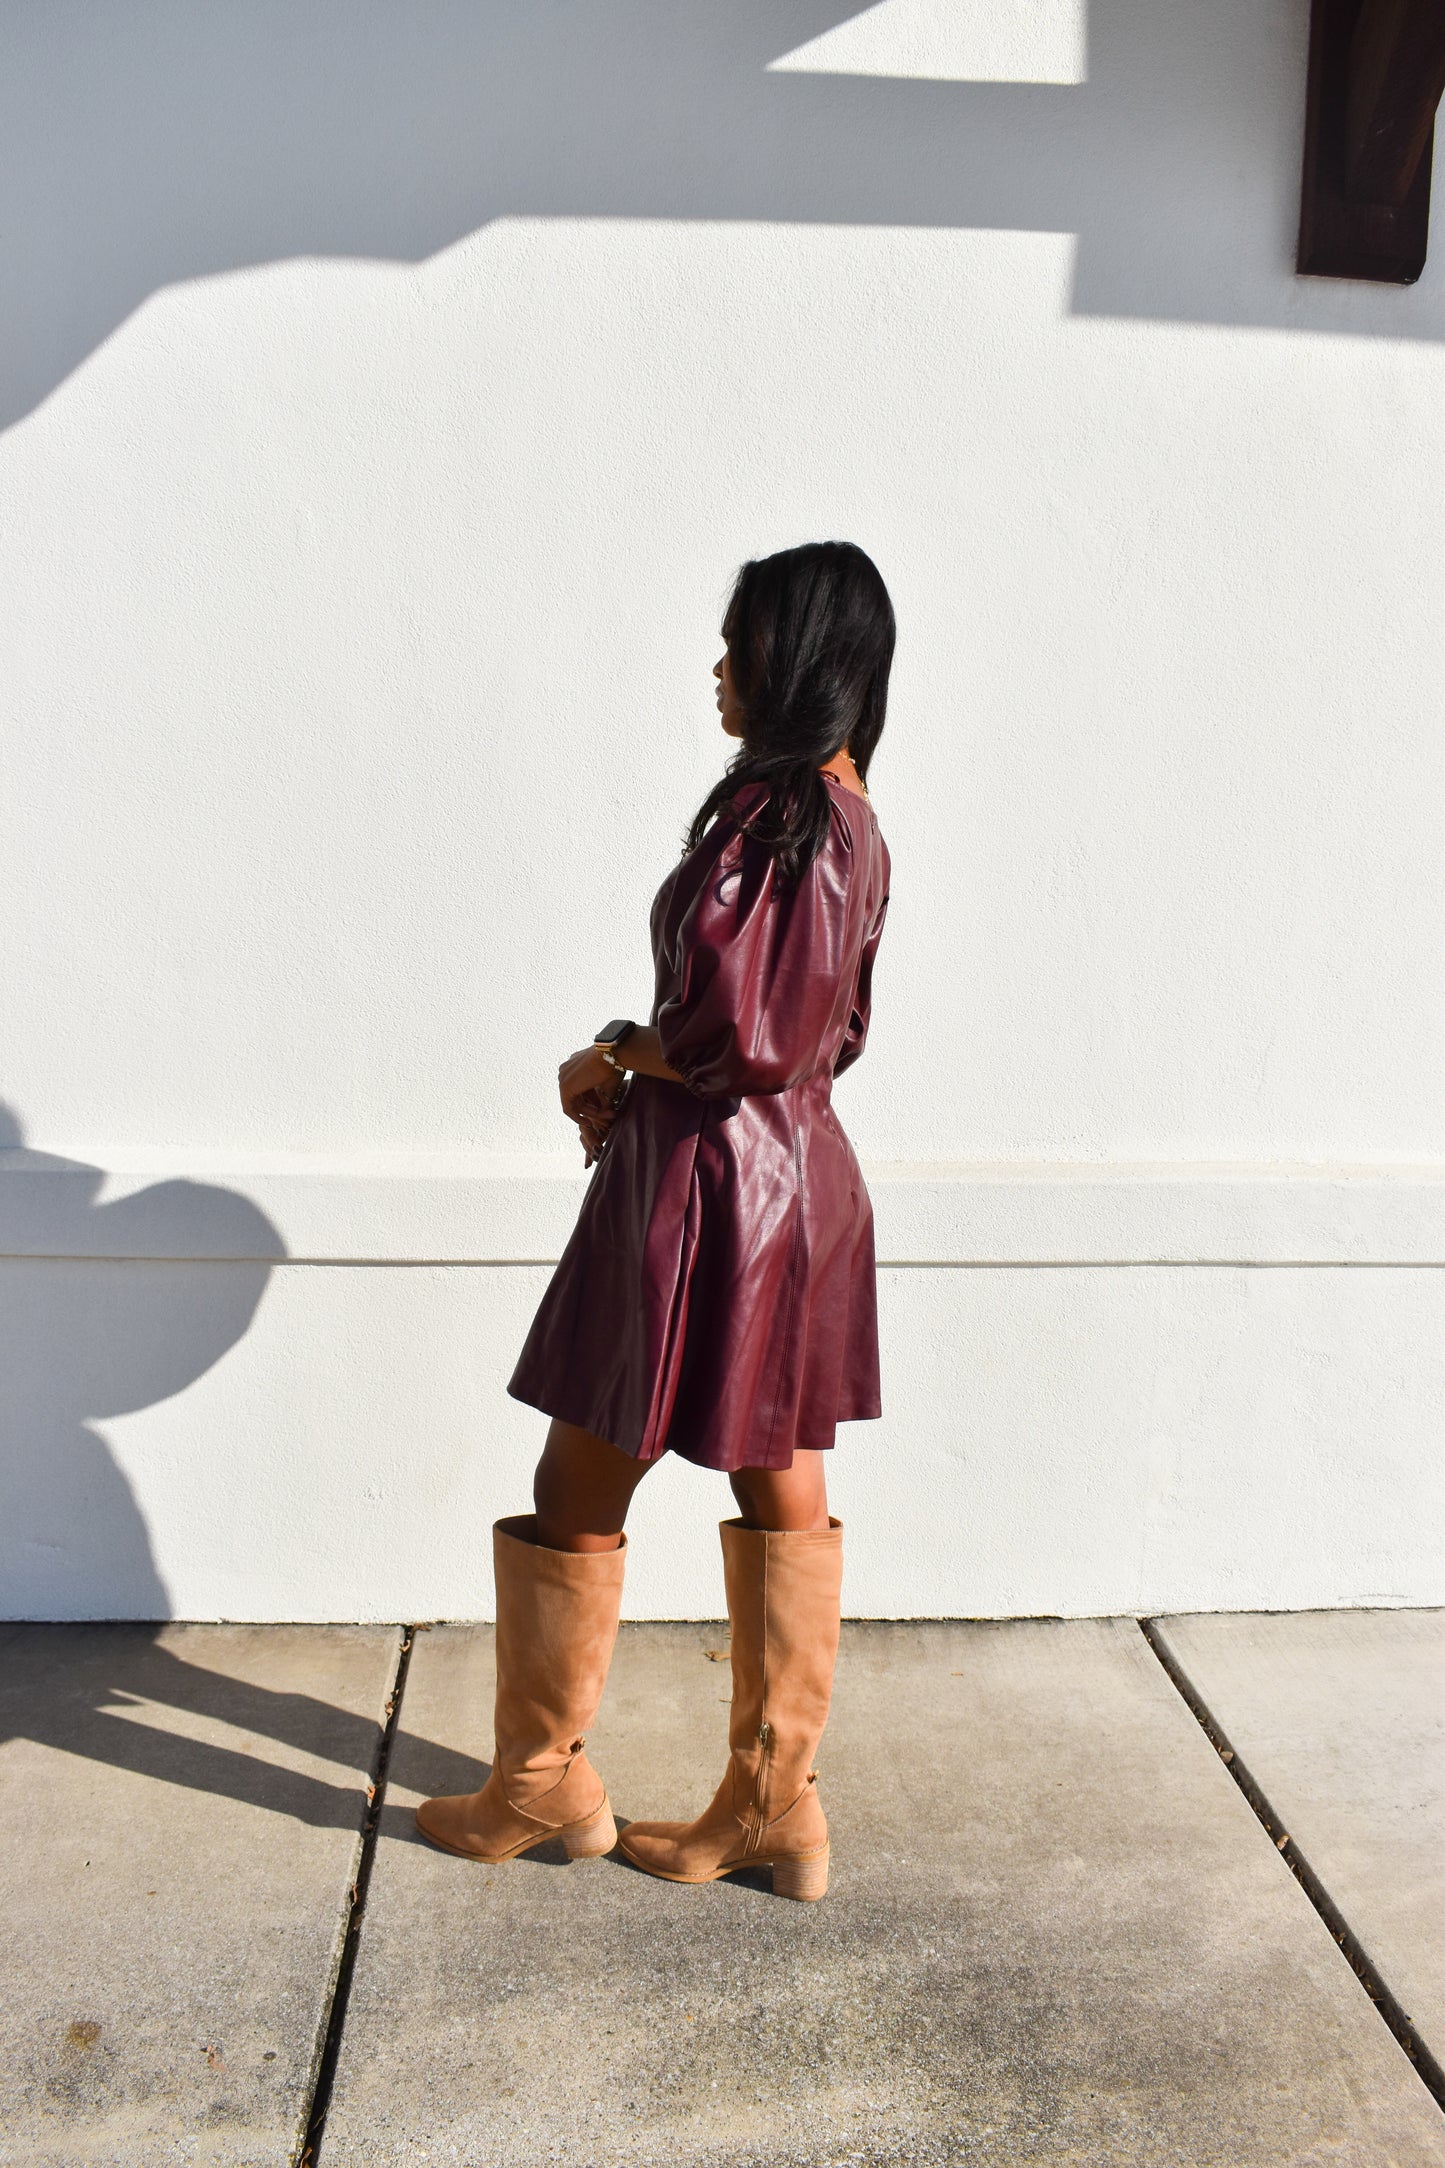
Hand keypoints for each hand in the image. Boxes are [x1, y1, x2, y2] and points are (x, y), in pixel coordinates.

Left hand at [558, 1044, 626, 1165]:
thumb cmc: (614, 1065)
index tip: (606, 1110)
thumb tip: (608, 1112)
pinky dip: (578, 1117)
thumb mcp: (608, 1084)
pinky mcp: (565, 1087)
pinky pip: (568, 1108)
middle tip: (609, 1115)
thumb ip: (603, 1098)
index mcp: (575, 1066)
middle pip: (577, 1097)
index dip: (595, 1102)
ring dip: (591, 1113)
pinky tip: (589, 1122)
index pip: (582, 1090)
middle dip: (593, 1109)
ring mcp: (563, 1077)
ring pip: (574, 1104)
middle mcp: (566, 1071)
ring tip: (608, 1116)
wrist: (612, 1054)